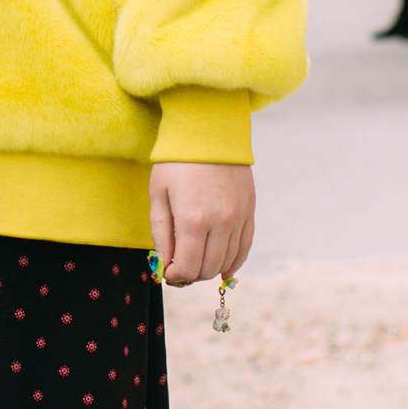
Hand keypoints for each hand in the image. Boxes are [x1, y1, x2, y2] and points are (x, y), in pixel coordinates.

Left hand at [149, 163, 254, 287]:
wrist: (208, 132)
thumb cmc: (176, 162)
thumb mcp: (158, 196)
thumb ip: (161, 235)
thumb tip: (164, 266)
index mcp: (192, 220)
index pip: (187, 268)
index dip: (174, 276)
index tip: (167, 272)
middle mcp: (220, 223)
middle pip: (208, 269)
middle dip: (191, 274)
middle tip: (179, 266)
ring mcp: (239, 217)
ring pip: (227, 262)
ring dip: (209, 268)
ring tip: (195, 259)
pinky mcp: (249, 211)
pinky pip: (244, 247)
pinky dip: (233, 261)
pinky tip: (222, 266)